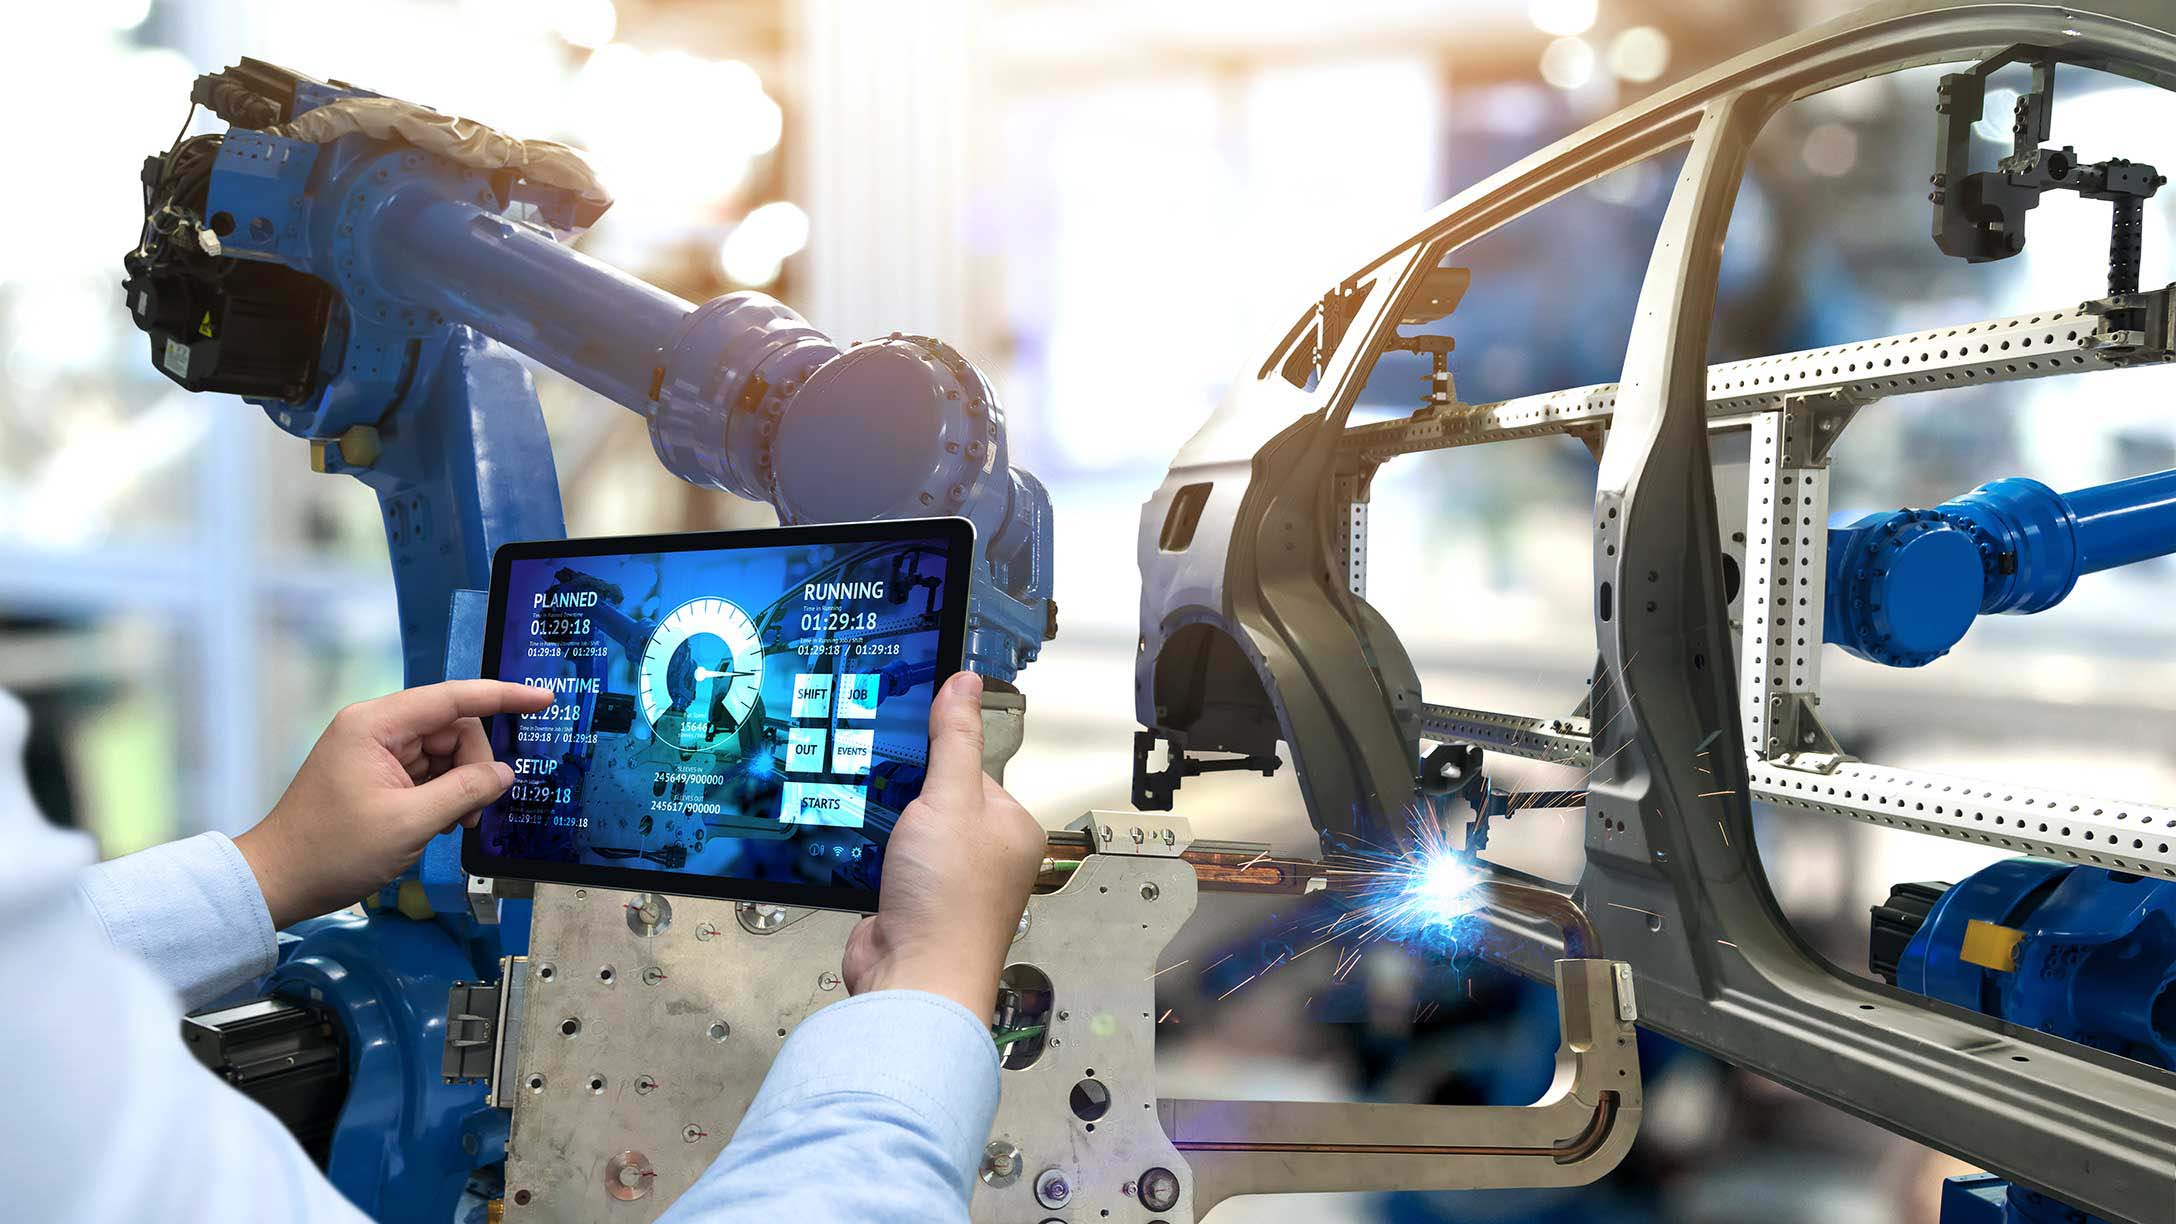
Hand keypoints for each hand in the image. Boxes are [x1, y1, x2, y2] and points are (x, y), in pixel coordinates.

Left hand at [235, 680, 552, 927]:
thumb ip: (465, 792)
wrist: (278, 882)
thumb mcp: (410, 823)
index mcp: (377, 724)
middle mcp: (376, 728)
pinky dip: (441, 795)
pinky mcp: (374, 774)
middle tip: (472, 813)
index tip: (544, 699)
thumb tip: (503, 774)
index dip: (503, 697)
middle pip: (452, 729)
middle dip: (473, 767)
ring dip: (458, 786)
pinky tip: (437, 824)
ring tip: (450, 826)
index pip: (454, 698)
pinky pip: (426, 772)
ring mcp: (374, 751)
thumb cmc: (334, 851)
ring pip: (443, 753)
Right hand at [842, 671, 1045, 1017]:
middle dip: (902, 793)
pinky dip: (864, 855)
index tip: (902, 741)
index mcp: (1011, 827)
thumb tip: (966, 681)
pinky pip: (881, 862)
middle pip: (934, 798)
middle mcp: (984, 856)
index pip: (972, 769)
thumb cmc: (949, 899)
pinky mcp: (907, 903)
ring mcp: (944, 883)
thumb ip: (954, 739)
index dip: (935, 758)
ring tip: (860, 815)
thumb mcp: (951, 799)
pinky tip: (850, 847)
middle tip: (875, 780)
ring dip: (880, 825)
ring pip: (903, 831)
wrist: (912, 979)